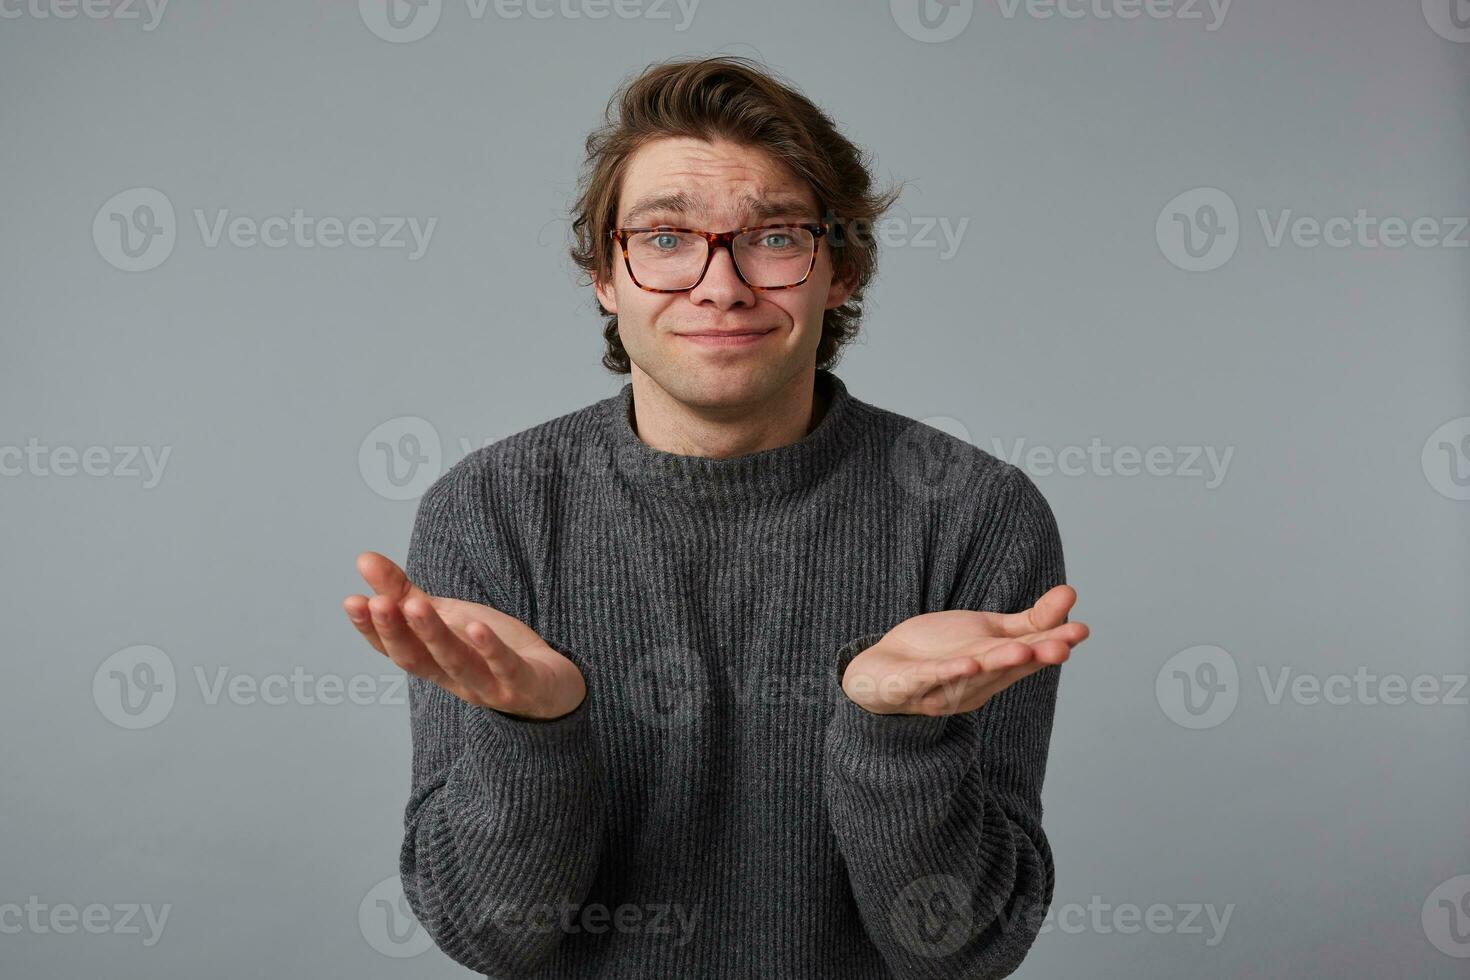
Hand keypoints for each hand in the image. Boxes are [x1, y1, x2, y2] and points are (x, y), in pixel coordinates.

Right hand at [342, 551, 586, 720]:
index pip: (394, 650)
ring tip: (416, 605)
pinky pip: (504, 668)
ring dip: (434, 635)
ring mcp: (488, 686)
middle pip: (418, 659)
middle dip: (395, 631)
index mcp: (433, 663)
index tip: (352, 601)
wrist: (551, 684)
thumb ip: (406, 594)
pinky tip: (476, 626)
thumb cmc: (489, 649)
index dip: (372, 630)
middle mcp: (454, 679)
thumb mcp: (448, 617)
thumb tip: (364, 559)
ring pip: (456, 663)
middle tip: (376, 602)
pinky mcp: (523, 685)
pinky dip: (489, 650)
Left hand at [840, 585, 1089, 716]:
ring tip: (1025, 650)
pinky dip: (949, 673)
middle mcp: (974, 684)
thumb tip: (1071, 593)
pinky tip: (969, 663)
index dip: (1053, 644)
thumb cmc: (938, 653)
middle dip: (1035, 656)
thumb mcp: (987, 632)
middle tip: (1064, 646)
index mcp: (995, 669)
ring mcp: (941, 688)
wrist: (879, 671)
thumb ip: (1029, 620)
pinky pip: (930, 679)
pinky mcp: (907, 686)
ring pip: (974, 675)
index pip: (1028, 655)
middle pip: (1007, 667)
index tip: (1081, 631)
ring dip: (999, 663)